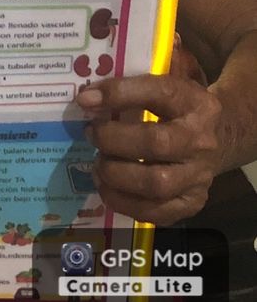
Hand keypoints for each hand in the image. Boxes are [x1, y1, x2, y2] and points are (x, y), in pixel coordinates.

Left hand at [78, 74, 221, 223]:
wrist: (216, 140)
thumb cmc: (178, 111)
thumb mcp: (164, 91)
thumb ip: (130, 88)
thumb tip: (87, 100)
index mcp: (196, 103)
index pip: (159, 93)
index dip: (120, 94)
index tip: (86, 100)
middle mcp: (202, 140)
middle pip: (155, 143)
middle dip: (113, 140)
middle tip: (91, 135)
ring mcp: (200, 176)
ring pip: (155, 184)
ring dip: (115, 175)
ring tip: (98, 165)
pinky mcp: (193, 203)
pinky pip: (155, 212)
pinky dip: (124, 203)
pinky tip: (108, 188)